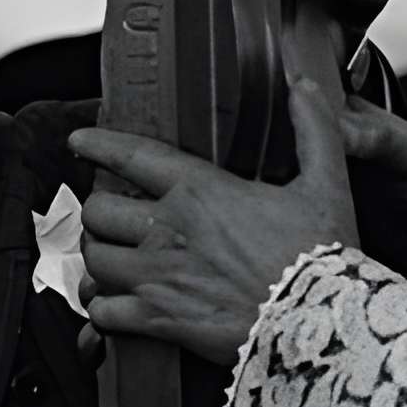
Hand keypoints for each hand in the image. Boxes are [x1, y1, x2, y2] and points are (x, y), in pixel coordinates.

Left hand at [71, 80, 358, 365]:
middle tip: (112, 216)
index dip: (98, 144)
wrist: (319, 320)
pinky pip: (103, 313)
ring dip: (98, 258)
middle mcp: (167, 230)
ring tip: (109, 258)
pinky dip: (101, 309)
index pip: (131, 156)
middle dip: (100, 212)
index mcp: (200, 191)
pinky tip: (111, 306)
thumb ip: (314, 128)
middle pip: (98, 211)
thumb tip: (303, 86)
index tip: (79, 141)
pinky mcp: (158, 319)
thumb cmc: (320, 253)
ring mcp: (157, 276)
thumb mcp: (326, 182)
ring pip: (93, 260)